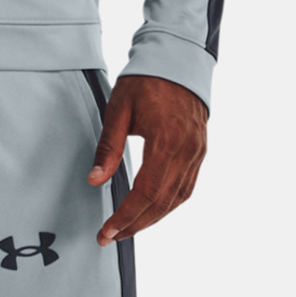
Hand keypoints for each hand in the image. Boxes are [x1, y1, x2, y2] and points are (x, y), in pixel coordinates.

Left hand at [87, 75, 207, 245]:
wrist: (178, 59)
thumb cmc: (146, 80)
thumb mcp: (118, 108)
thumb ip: (108, 147)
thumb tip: (95, 181)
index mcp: (167, 141)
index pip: (147, 193)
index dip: (127, 217)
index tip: (108, 231)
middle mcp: (187, 150)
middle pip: (163, 202)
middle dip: (136, 224)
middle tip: (112, 236)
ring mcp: (197, 151)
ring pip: (178, 198)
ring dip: (153, 218)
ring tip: (129, 227)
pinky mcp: (200, 150)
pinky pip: (187, 186)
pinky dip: (169, 203)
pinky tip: (153, 209)